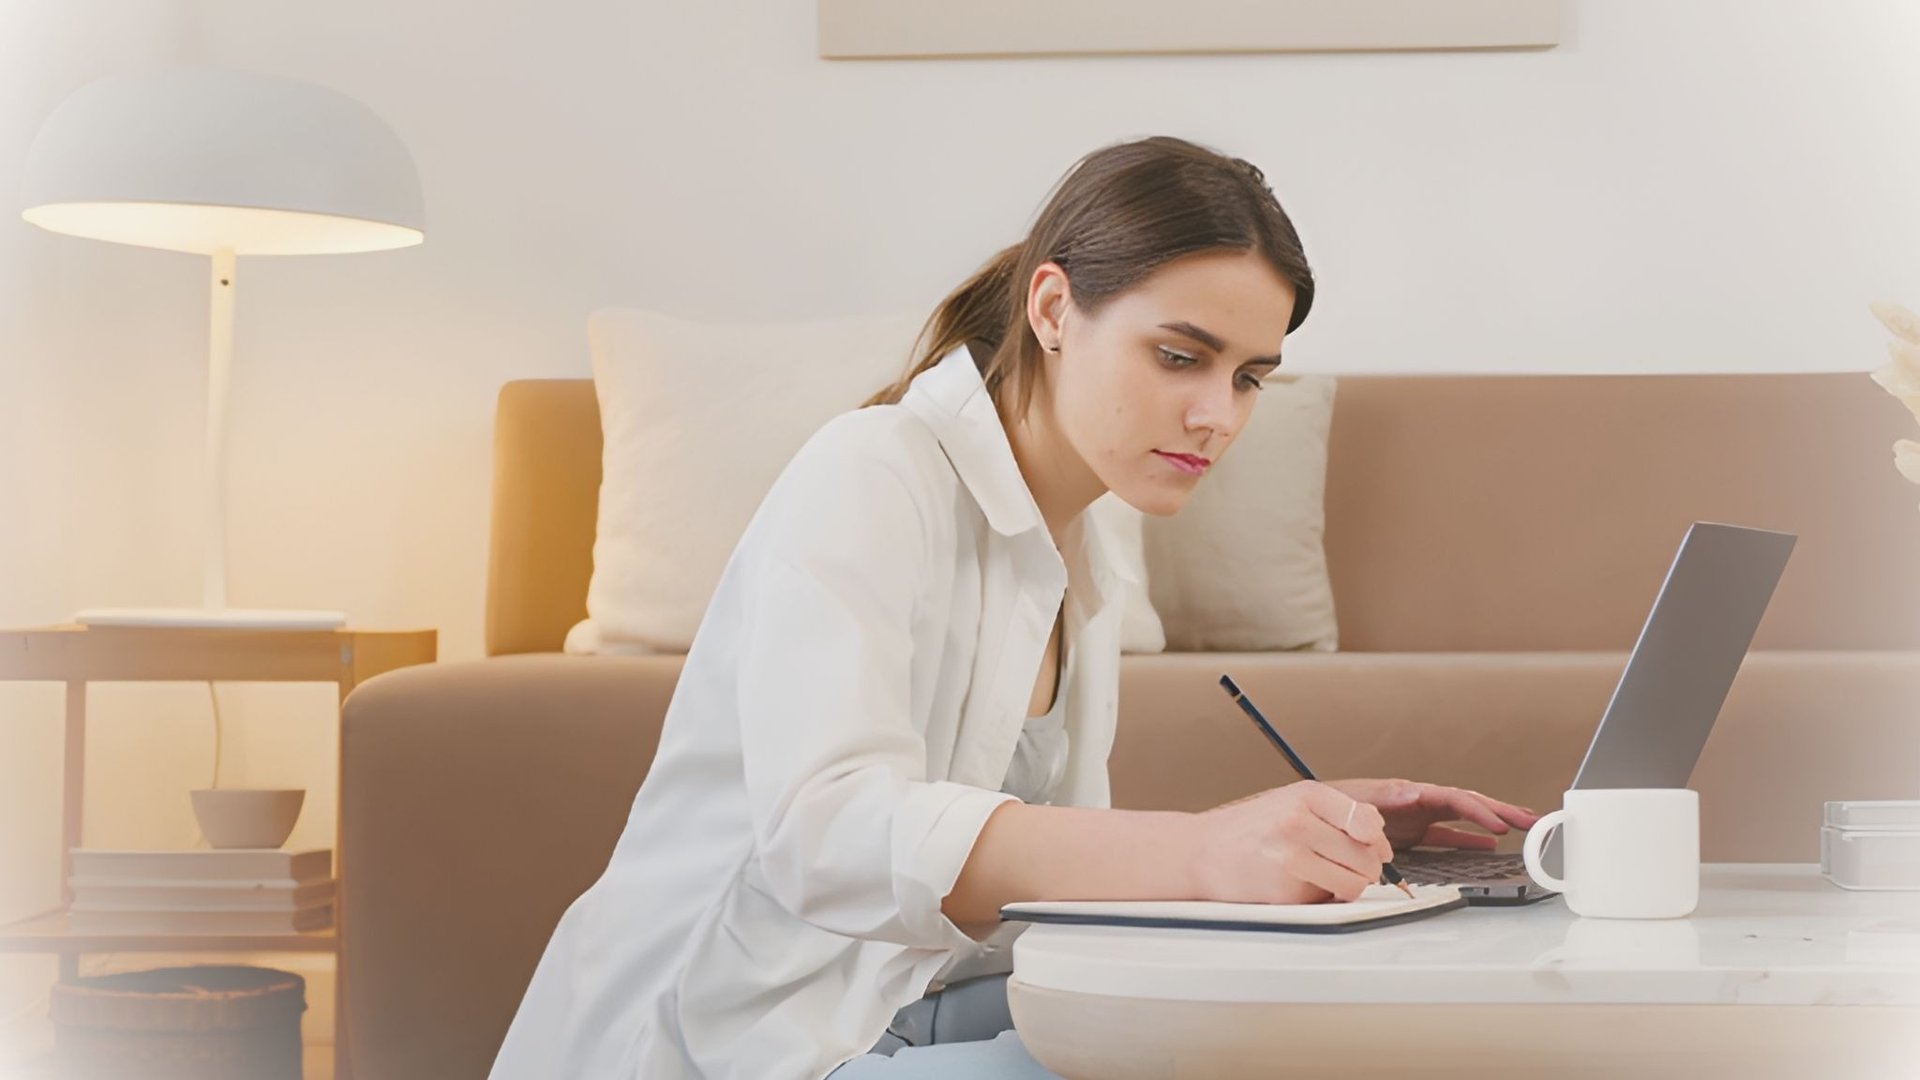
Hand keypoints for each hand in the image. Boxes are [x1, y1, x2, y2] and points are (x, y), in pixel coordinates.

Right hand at [1185, 780, 1395, 904]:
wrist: (1199, 852)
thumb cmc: (1247, 828)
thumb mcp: (1290, 801)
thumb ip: (1336, 812)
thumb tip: (1379, 839)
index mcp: (1305, 795)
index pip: (1367, 820)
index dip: (1377, 840)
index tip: (1372, 845)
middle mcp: (1298, 823)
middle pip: (1367, 856)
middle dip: (1365, 866)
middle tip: (1345, 864)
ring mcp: (1291, 859)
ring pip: (1355, 883)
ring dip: (1349, 884)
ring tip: (1326, 875)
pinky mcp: (1285, 892)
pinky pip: (1328, 900)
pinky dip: (1323, 896)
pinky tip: (1301, 883)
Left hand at [1322, 778, 1539, 851]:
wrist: (1305, 820)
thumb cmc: (1328, 805)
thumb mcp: (1356, 799)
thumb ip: (1385, 796)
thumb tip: (1414, 793)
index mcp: (1408, 792)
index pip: (1453, 799)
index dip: (1479, 810)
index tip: (1500, 823)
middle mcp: (1416, 804)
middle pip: (1466, 805)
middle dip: (1499, 811)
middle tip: (1531, 820)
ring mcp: (1415, 820)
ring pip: (1462, 820)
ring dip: (1490, 824)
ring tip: (1522, 828)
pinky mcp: (1409, 835)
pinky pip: (1447, 837)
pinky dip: (1468, 841)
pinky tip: (1488, 846)